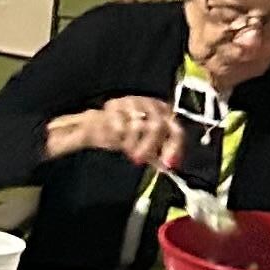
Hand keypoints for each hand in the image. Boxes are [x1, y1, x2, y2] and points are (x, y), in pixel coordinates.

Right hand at [53, 93, 186, 170]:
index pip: (174, 127)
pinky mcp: (115, 106)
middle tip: (140, 160)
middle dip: (150, 146)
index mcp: (160, 111)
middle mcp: (148, 103)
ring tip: (127, 151)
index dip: (173, 146)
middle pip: (158, 125)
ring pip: (139, 126)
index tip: (167, 164)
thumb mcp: (143, 145)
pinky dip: (119, 138)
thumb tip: (169, 167)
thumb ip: (157, 153)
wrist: (95, 126)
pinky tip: (115, 140)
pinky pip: (121, 126)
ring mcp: (131, 103)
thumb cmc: (123, 135)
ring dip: (133, 144)